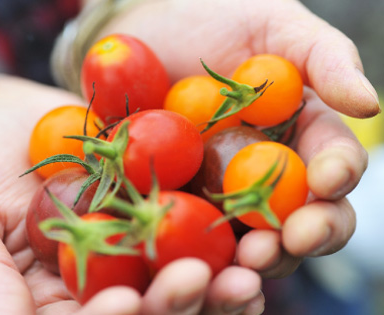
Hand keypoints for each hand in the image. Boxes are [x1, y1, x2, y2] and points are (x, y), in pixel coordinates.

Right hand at [0, 67, 262, 314]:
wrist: (9, 123)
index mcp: (70, 294)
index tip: (127, 305)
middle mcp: (115, 273)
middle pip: (154, 305)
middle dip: (178, 303)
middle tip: (198, 283)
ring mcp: (146, 237)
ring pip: (188, 272)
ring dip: (219, 281)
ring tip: (245, 276)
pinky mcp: (169, 200)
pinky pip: (203, 220)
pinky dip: (229, 231)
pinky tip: (253, 233)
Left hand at [98, 0, 378, 278]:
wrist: (145, 37)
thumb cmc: (216, 20)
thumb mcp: (275, 27)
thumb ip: (325, 60)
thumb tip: (368, 104)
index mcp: (301, 134)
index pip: (333, 165)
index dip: (338, 176)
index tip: (328, 180)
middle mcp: (269, 171)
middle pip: (301, 216)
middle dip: (303, 234)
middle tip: (290, 242)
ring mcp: (224, 191)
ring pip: (253, 238)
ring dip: (256, 256)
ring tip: (247, 262)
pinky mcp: (181, 199)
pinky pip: (195, 234)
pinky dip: (201, 253)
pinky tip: (196, 263)